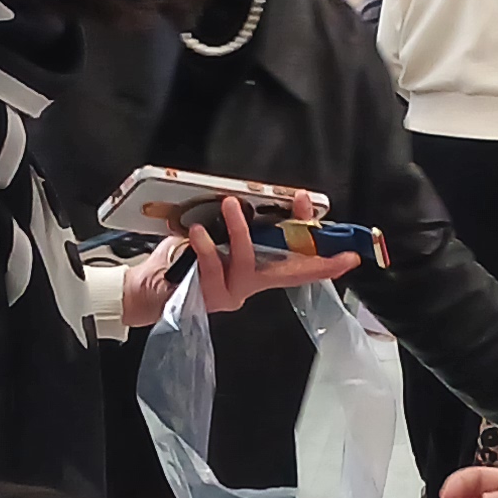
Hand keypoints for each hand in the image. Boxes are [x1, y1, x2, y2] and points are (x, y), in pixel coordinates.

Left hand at [121, 205, 357, 332]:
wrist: (147, 288)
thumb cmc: (182, 258)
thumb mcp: (216, 236)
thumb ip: (238, 227)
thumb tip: (252, 198)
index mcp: (257, 272)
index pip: (298, 268)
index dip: (325, 263)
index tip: (350, 255)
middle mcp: (249, 287)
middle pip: (286, 269)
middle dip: (301, 238)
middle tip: (304, 203)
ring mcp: (231, 295)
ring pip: (247, 264)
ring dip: (240, 231)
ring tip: (230, 205)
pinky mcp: (208, 299)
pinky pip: (211, 270)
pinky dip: (206, 248)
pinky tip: (197, 232)